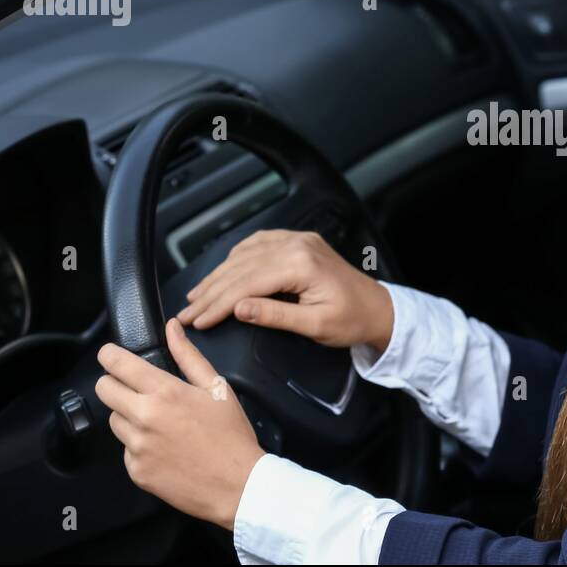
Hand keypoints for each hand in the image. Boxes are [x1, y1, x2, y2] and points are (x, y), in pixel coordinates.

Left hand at [95, 318, 265, 530]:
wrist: (237, 485)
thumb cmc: (231, 435)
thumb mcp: (216, 387)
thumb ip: (188, 355)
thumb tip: (172, 328)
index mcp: (164, 392)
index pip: (116, 364)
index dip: (108, 355)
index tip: (110, 355)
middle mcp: (144, 417)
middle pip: (104, 390)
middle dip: (115, 384)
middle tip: (137, 390)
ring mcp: (137, 447)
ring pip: (115, 421)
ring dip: (129, 417)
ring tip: (160, 425)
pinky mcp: (136, 470)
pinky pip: (126, 450)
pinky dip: (139, 447)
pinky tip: (165, 448)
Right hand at [176, 229, 394, 353]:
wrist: (379, 308)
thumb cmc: (353, 320)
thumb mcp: (315, 326)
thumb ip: (275, 316)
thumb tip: (237, 309)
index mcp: (302, 264)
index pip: (247, 283)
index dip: (217, 303)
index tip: (197, 320)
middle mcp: (297, 245)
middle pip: (241, 267)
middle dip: (211, 292)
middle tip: (187, 312)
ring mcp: (298, 240)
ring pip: (245, 254)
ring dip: (219, 275)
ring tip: (197, 296)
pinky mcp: (299, 242)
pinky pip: (259, 244)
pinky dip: (236, 259)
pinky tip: (223, 272)